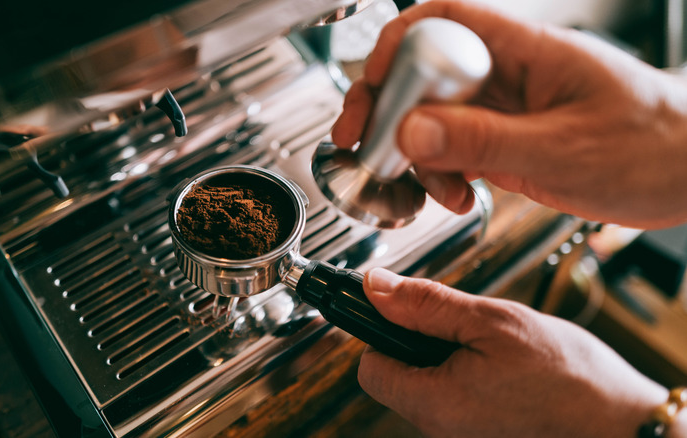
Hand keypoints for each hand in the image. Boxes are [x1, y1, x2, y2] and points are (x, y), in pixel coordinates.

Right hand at [332, 1, 686, 227]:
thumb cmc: (654, 145)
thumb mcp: (564, 148)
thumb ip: (485, 141)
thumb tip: (413, 130)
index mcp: (524, 51)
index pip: (443, 22)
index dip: (398, 47)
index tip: (375, 88)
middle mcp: (506, 75)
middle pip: (422, 73)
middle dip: (386, 108)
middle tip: (363, 142)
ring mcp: (502, 110)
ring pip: (430, 117)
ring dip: (414, 154)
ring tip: (427, 188)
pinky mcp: (503, 142)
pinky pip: (452, 149)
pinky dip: (439, 174)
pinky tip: (454, 196)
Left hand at [358, 268, 669, 436]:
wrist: (624, 425)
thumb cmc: (569, 379)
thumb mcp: (492, 322)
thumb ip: (427, 305)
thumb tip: (377, 287)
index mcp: (434, 403)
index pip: (370, 368)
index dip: (381, 333)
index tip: (404, 313)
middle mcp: (441, 430)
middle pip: (399, 377)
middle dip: (422, 344)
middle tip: (465, 328)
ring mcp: (462, 437)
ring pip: (431, 387)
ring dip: (450, 359)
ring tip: (492, 350)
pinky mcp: (482, 436)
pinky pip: (458, 402)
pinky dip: (470, 379)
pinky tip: (504, 370)